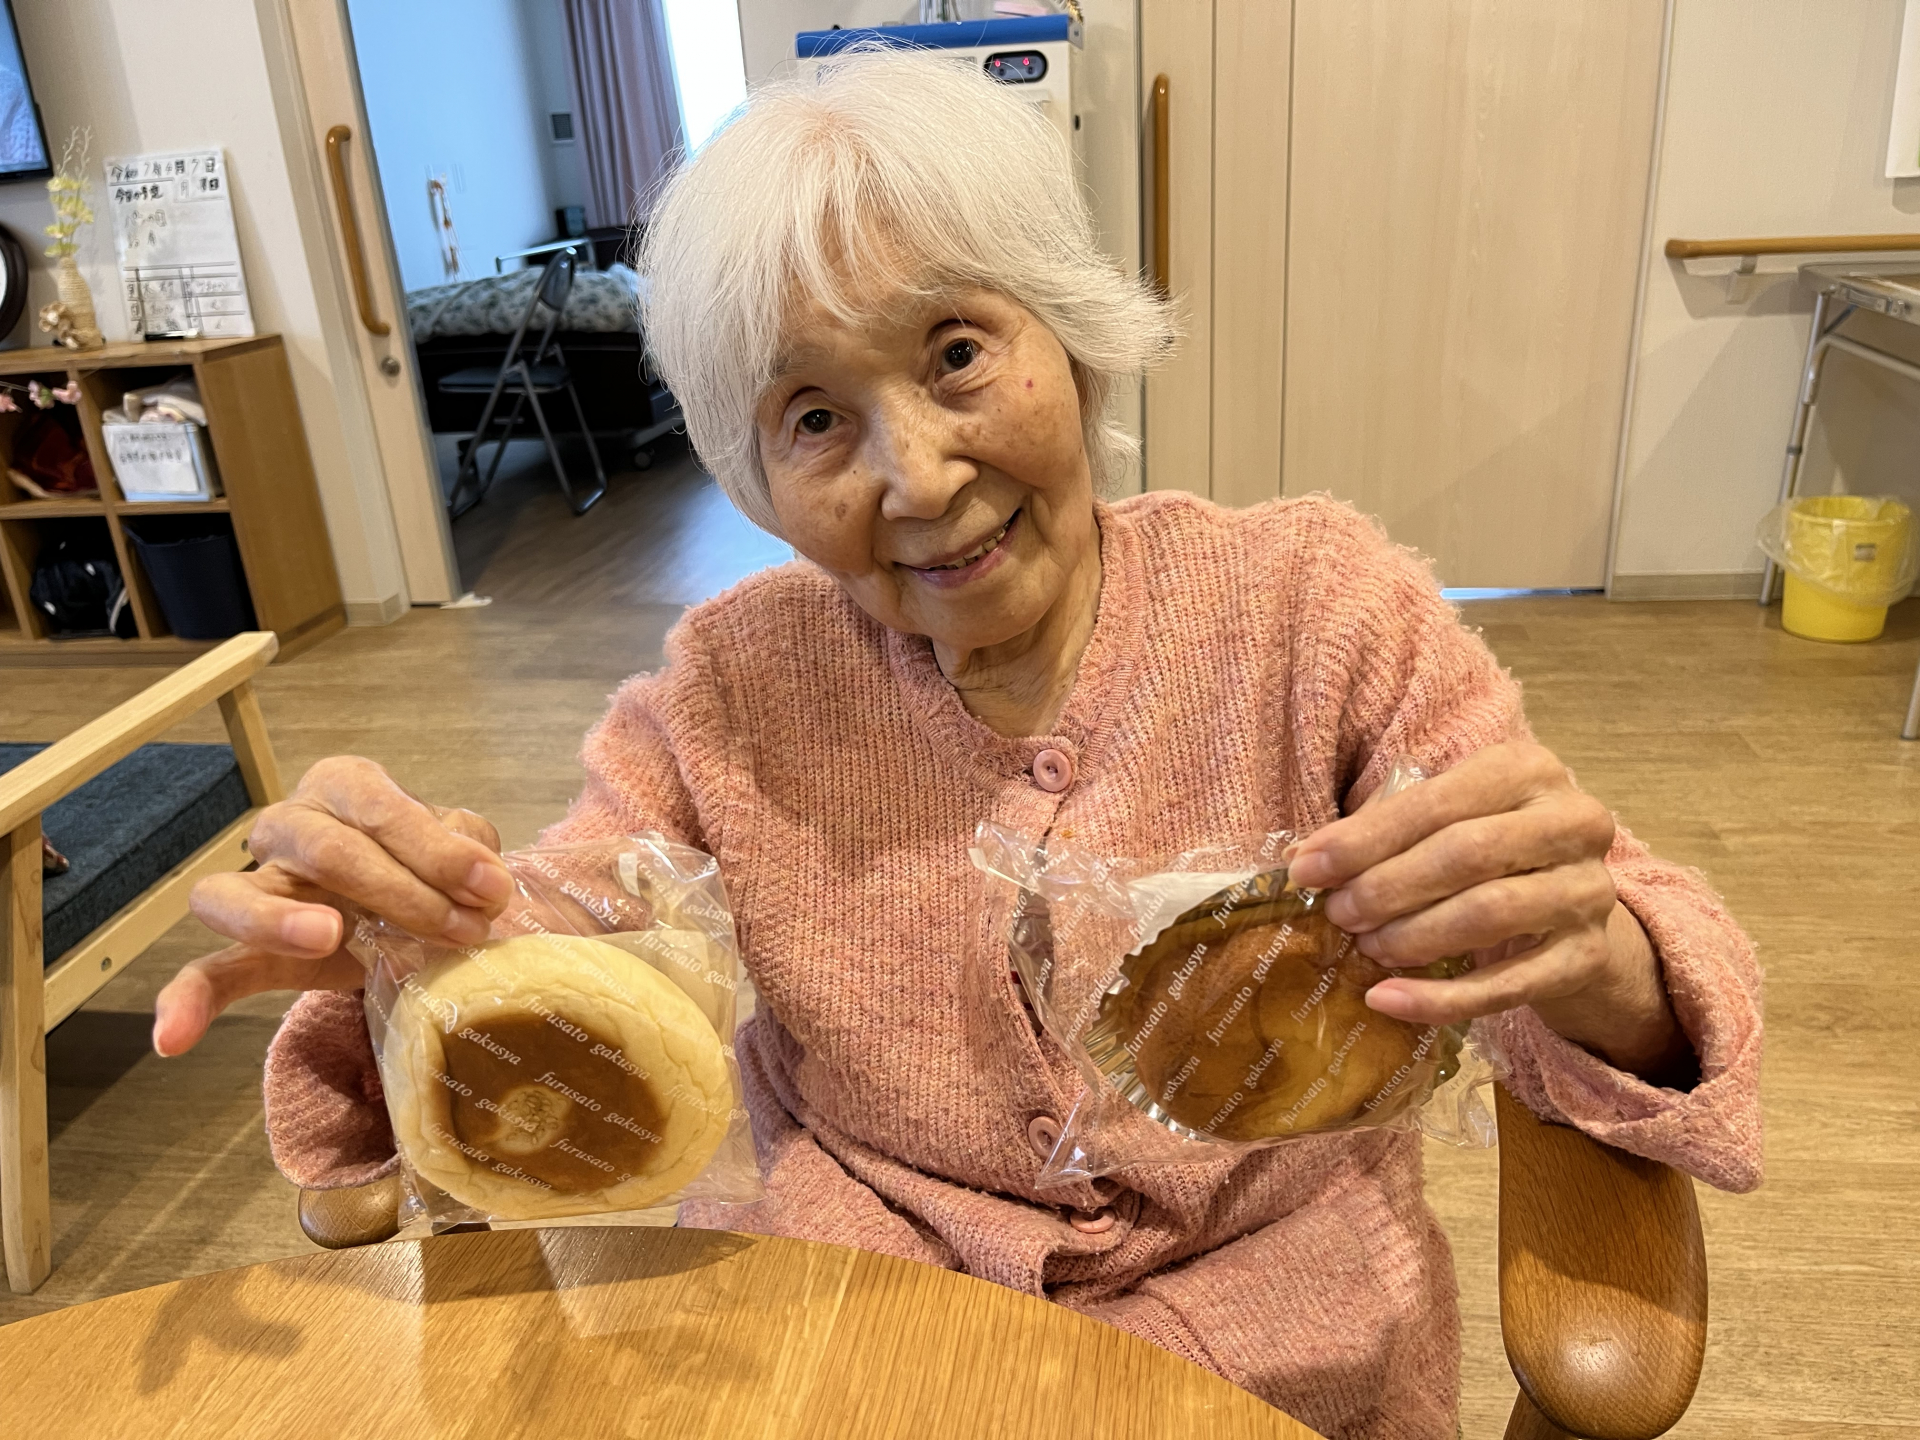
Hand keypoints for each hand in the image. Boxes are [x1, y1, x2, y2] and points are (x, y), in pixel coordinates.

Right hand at [153, 756, 511, 1057]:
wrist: (405, 906)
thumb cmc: (428, 863)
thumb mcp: (460, 845)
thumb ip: (469, 849)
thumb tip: (484, 879)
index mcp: (345, 787)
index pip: (378, 804)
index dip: (436, 848)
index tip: (488, 889)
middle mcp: (292, 824)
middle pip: (326, 849)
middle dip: (400, 891)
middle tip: (457, 930)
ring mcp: (261, 883)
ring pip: (236, 893)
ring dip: (278, 920)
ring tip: (326, 937)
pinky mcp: (249, 949)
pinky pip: (207, 970)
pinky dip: (188, 1001)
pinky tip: (174, 1036)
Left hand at [1286, 741, 1691, 1081]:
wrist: (1574, 910)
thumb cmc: (1491, 852)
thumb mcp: (1449, 820)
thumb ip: (1385, 829)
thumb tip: (1303, 859)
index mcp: (1529, 770)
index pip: (1436, 801)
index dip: (1364, 837)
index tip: (1305, 867)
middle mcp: (1573, 822)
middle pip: (1465, 854)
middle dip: (1386, 887)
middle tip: (1337, 913)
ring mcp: (1588, 891)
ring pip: (1487, 914)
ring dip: (1411, 935)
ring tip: (1366, 947)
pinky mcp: (1587, 957)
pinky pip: (1506, 985)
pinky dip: (1439, 999)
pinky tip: (1386, 999)